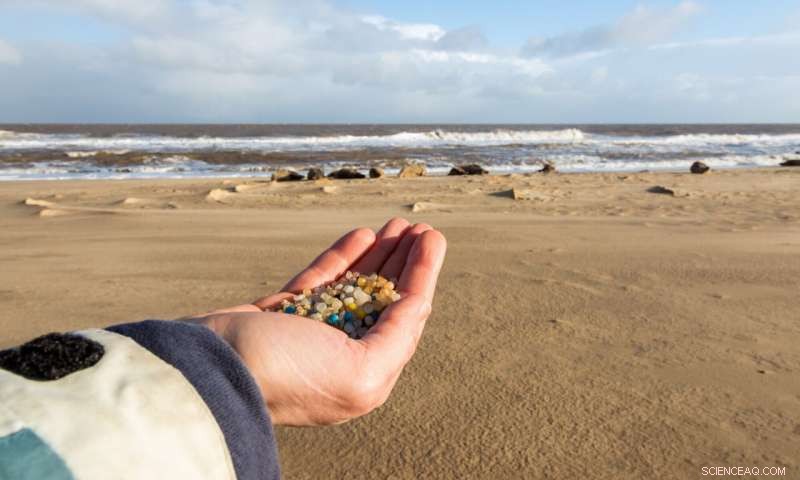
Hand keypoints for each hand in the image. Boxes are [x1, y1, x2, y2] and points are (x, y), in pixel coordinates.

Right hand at [188, 218, 446, 425]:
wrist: (212, 369)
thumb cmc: (288, 373)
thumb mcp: (360, 371)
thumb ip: (396, 338)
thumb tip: (418, 303)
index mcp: (364, 376)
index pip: (406, 316)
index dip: (422, 273)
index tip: (433, 235)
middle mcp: (341, 356)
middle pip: (383, 298)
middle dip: (404, 260)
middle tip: (418, 225)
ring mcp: (310, 333)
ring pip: (354, 285)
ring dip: (378, 253)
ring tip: (396, 223)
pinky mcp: (282, 314)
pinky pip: (321, 281)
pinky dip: (342, 257)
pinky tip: (361, 234)